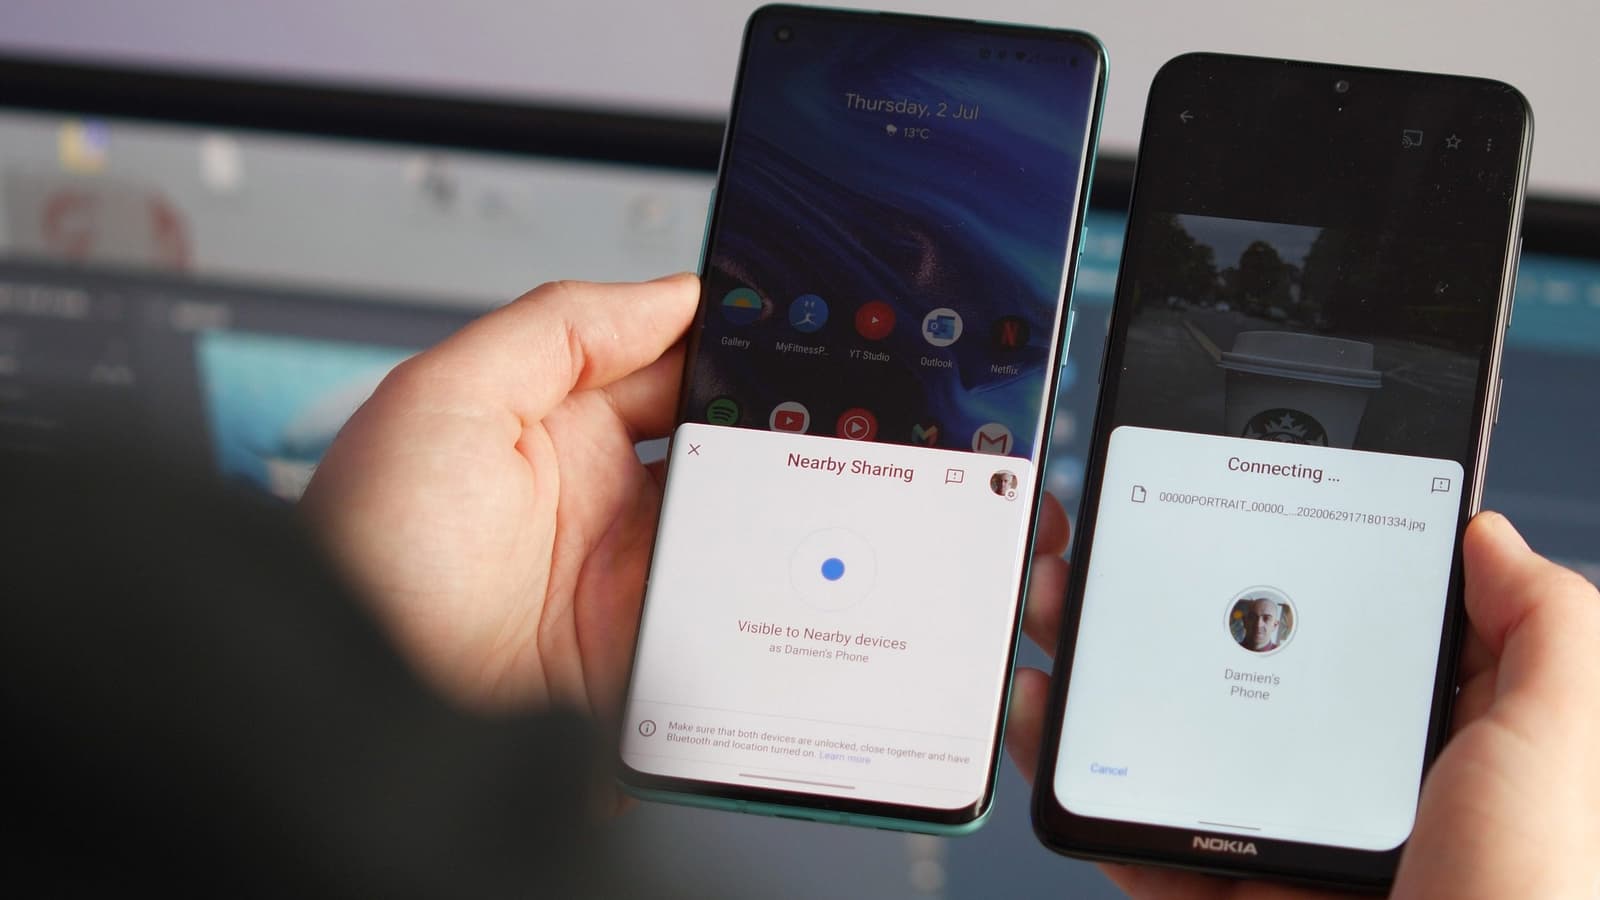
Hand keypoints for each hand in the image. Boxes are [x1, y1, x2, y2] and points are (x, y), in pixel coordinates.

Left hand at [301, 273, 1079, 736]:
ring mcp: (630, 582)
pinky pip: (733, 617)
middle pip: (723, 450)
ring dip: (785, 514)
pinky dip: (771, 598)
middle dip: (779, 431)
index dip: (737, 348)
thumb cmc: (366, 551)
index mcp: (554, 428)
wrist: (349, 706)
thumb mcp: (444, 398)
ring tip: (836, 488)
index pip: (673, 369)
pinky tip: (801, 575)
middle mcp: (601, 504)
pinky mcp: (650, 657)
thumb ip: (560, 327)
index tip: (804, 335)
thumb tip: (676, 291)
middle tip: (838, 414)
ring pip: (744, 530)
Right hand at [1005, 511, 1599, 898]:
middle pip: (1225, 673)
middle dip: (1150, 602)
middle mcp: (1339, 784)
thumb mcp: (1553, 742)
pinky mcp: (1219, 897)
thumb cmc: (1526, 895)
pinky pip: (1128, 833)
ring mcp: (1273, 842)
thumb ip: (1543, 629)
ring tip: (1053, 607)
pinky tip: (1043, 714)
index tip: (1209, 511)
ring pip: (1163, 743)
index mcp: (1420, 741)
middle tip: (1100, 547)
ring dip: (1094, 672)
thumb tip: (1487, 534)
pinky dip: (1072, 777)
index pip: (1333, 628)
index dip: (1268, 563)